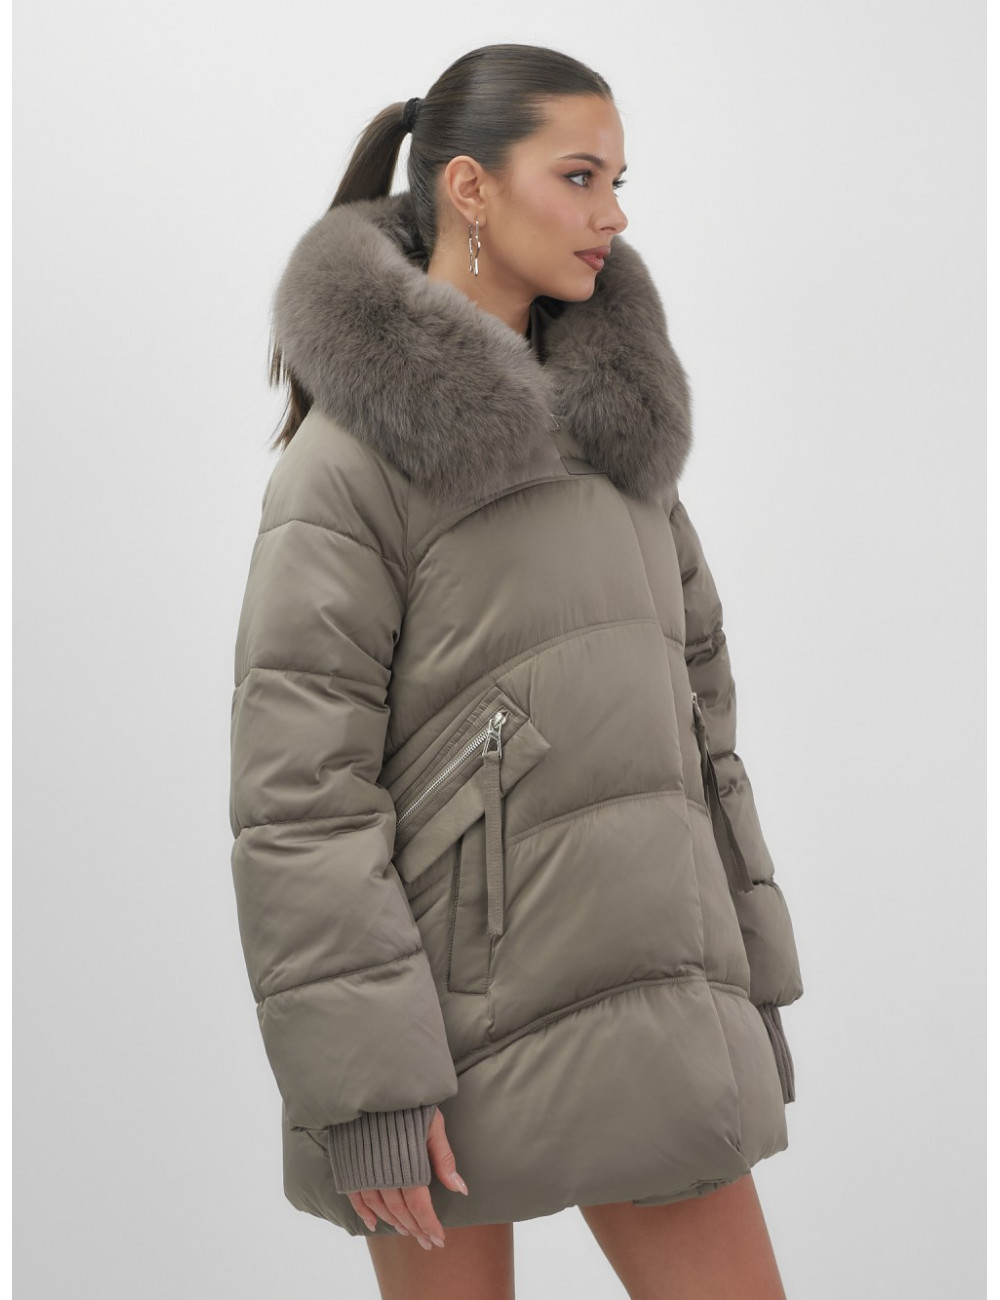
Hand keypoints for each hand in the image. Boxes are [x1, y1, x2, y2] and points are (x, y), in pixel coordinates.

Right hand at [347, 1107, 468, 1245]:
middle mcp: (383, 1174)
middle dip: (415, 1229)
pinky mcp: (350, 1165)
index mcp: (406, 1165)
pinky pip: (355, 1196)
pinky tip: (372, 1224)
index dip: (429, 1224)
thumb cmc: (408, 1102)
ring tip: (406, 1233)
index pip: (419, 1206)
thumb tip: (460, 1190)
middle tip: (427, 1243)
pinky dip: (364, 1212)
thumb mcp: (432, 1123)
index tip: (439, 1240)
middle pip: (400, 1211)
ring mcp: (364, 1171)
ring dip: (393, 1223)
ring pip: (379, 1207)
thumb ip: (443, 1157)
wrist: (373, 1084)